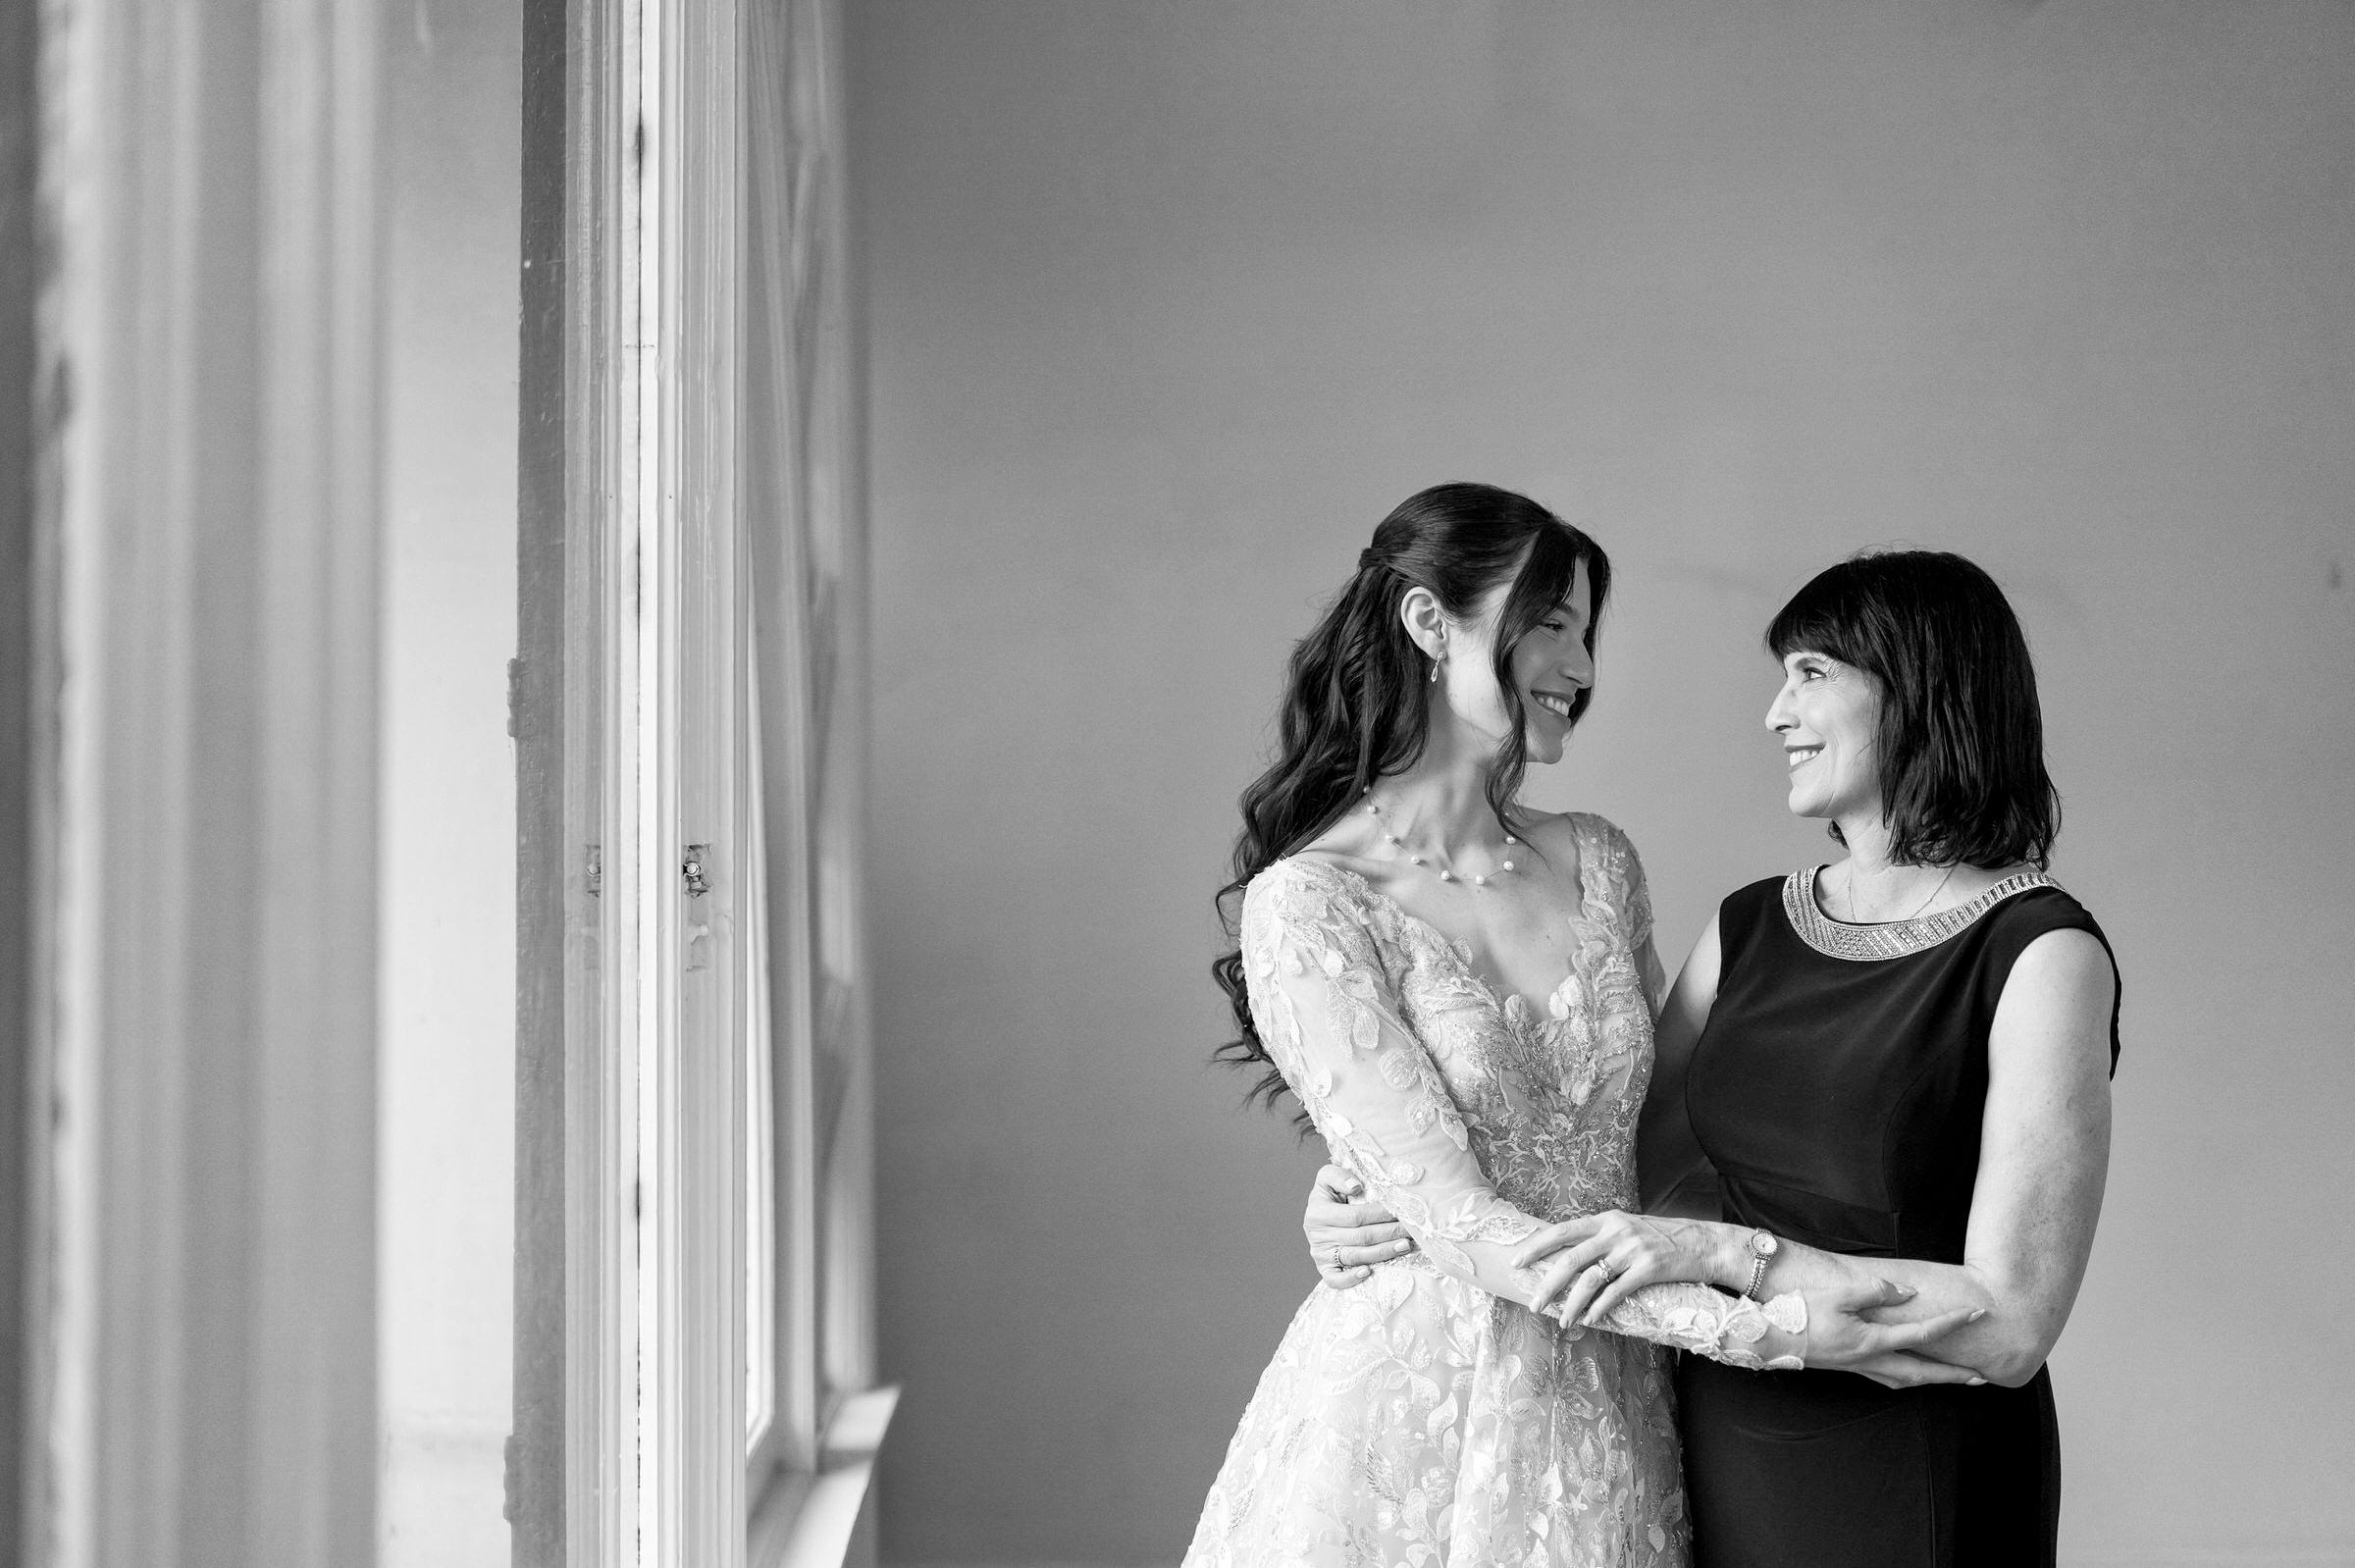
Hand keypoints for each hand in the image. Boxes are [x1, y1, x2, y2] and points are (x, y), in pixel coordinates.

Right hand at [1303, 1163, 1413, 1288]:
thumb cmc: (1330, 1195)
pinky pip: (1335, 1279)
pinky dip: (1351, 1278)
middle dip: (1389, 1233)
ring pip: (1355, 1257)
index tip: (1400, 1211)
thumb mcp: (1327, 1178)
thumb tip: (1356, 1186)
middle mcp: (1318, 1235)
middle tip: (1411, 1230)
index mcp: (1318, 1212)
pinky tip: (1369, 1272)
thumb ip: (1338, 1175)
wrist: (1317, 1216)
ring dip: (1382, 1252)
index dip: (1380, 1214)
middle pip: (1360, 1237)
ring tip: (1404, 1246)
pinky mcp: (1324, 1269)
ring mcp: (1320, 1254)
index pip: (1355, 1216)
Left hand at [1509, 1209, 1736, 1324]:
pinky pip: (1616, 1292)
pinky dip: (1600, 1308)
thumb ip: (1602, 1238)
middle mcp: (1615, 1231)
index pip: (1561, 1231)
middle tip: (1534, 1303)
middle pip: (1569, 1259)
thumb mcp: (1629, 1229)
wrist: (1706, 1243)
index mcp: (1606, 1219)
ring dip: (1573, 1304)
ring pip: (1590, 1280)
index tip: (1515, 1262)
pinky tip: (1591, 1320)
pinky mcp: (1649, 1268)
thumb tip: (1569, 1257)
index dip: (1536, 1247)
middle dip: (1548, 1284)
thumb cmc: (1664, 1239)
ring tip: (1563, 1321)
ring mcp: (1632, 1249)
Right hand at [1801, 1274, 1985, 1385]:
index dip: (1953, 1322)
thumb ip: (1876, 1292)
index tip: (1977, 1314)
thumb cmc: (1802, 1314)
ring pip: (1908, 1380)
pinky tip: (1911, 1373)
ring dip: (1935, 1380)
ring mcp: (1861, 1368)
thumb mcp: (1839, 1293)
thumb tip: (1907, 1293)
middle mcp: (1872, 1360)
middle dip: (1955, 1375)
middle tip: (1983, 1376)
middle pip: (1924, 1372)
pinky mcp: (1851, 1368)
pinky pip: (1891, 1378)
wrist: (1772, 1338)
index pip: (1923, 1332)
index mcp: (1873, 1341)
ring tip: (1955, 1378)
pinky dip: (1910, 1378)